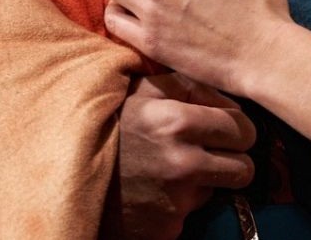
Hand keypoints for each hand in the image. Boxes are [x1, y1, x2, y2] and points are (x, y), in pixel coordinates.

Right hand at [101, 72, 256, 239]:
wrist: (67, 170)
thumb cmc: (109, 123)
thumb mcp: (143, 89)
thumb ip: (190, 85)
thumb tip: (232, 101)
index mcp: (178, 122)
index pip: (243, 129)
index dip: (237, 129)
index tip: (225, 129)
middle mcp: (182, 164)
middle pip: (243, 168)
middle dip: (232, 159)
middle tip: (210, 151)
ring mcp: (175, 201)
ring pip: (217, 190)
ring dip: (204, 181)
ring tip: (172, 167)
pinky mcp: (167, 228)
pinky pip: (190, 212)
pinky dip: (179, 202)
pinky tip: (156, 189)